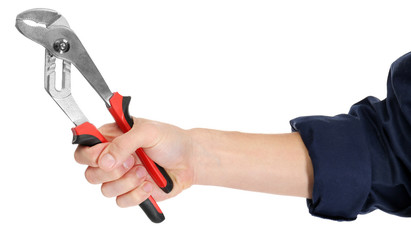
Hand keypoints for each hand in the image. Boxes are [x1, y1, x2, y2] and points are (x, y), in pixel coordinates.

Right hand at [74, 118, 194, 206]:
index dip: (90, 155)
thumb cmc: (170, 140)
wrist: (189, 160)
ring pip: (105, 190)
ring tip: (144, 171)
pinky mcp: (131, 192)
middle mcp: (113, 158)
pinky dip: (136, 194)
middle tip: (132, 161)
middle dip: (111, 171)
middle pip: (90, 174)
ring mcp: (121, 177)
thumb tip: (104, 160)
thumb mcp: (148, 132)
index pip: (84, 150)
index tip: (104, 155)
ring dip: (126, 181)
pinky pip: (121, 201)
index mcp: (111, 138)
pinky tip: (149, 184)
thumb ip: (124, 143)